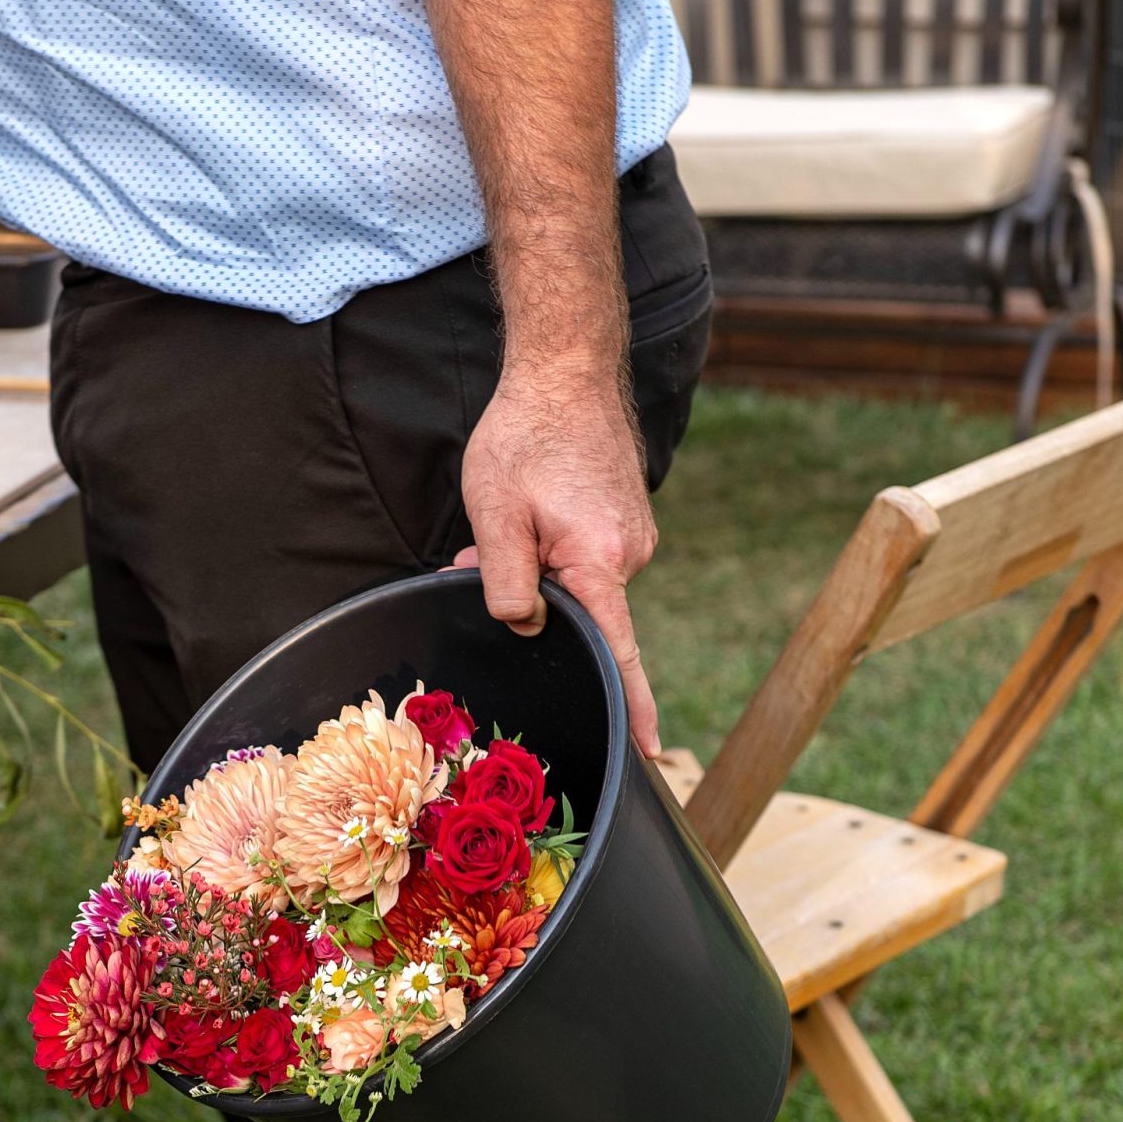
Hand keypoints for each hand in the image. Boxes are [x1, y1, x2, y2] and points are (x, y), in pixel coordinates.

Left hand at [454, 365, 660, 757]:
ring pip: (576, 582)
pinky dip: (548, 549)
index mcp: (601, 560)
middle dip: (526, 601)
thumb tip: (523, 624)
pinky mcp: (626, 522)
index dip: (635, 705)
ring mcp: (634, 536)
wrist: (566, 370)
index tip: (650, 750)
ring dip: (531, 567)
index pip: (619, 650)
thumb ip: (507, 582)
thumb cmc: (525, 434)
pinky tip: (526, 513)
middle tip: (472, 562)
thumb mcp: (496, 512)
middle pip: (577, 611)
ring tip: (500, 522)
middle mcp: (631, 554)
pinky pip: (585, 557)